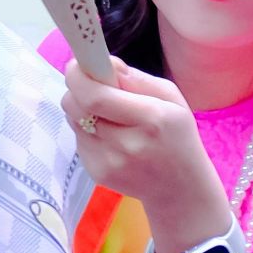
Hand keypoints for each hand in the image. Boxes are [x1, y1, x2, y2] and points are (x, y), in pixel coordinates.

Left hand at [61, 57, 225, 233]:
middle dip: (76, 87)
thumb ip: (136, 78)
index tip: (78, 63)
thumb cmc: (177, 135)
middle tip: (91, 82)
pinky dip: (87, 129)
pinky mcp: (97, 173)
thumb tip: (103, 64)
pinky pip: (78, 138)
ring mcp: (109, 162)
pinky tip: (110, 135)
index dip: (79, 76)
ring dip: (82, 108)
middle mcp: (127, 144)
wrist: (179, 189)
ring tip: (108, 113)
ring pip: (73, 120)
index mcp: (152, 119)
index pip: (95, 97)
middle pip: (76, 107)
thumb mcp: (171, 98)